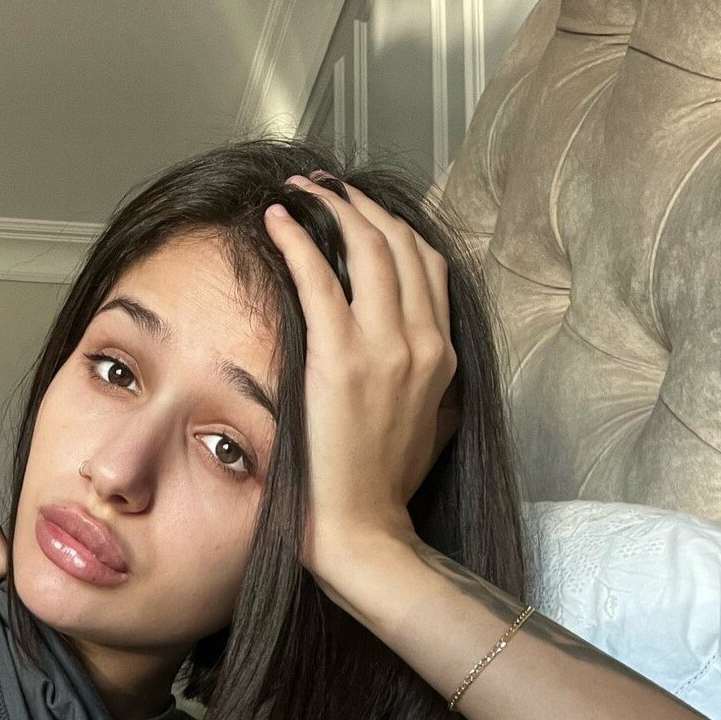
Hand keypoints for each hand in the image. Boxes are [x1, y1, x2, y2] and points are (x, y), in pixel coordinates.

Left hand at [261, 172, 459, 572]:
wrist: (364, 530)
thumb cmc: (385, 489)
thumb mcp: (432, 428)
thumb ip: (435, 388)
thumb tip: (429, 369)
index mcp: (443, 356)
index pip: (429, 267)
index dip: (396, 228)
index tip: (363, 213)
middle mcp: (421, 341)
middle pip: (400, 244)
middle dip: (361, 205)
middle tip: (326, 189)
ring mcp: (385, 346)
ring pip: (367, 247)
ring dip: (331, 208)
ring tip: (300, 193)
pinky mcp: (340, 357)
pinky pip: (319, 276)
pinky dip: (298, 238)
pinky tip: (277, 220)